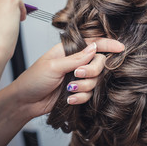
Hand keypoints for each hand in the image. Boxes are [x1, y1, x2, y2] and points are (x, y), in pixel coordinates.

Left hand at [10, 38, 124, 118]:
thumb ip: (76, 58)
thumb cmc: (33, 80)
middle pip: (98, 62)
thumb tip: (93, 48)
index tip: (120, 48)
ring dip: (84, 86)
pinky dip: (81, 97)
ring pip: (96, 80)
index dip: (108, 44)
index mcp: (69, 50)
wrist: (25, 102)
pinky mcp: (78, 91)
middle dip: (91, 71)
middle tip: (77, 75)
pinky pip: (90, 93)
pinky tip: (68, 100)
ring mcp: (78, 76)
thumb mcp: (53, 66)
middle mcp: (76, 62)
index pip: (92, 43)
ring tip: (69, 90)